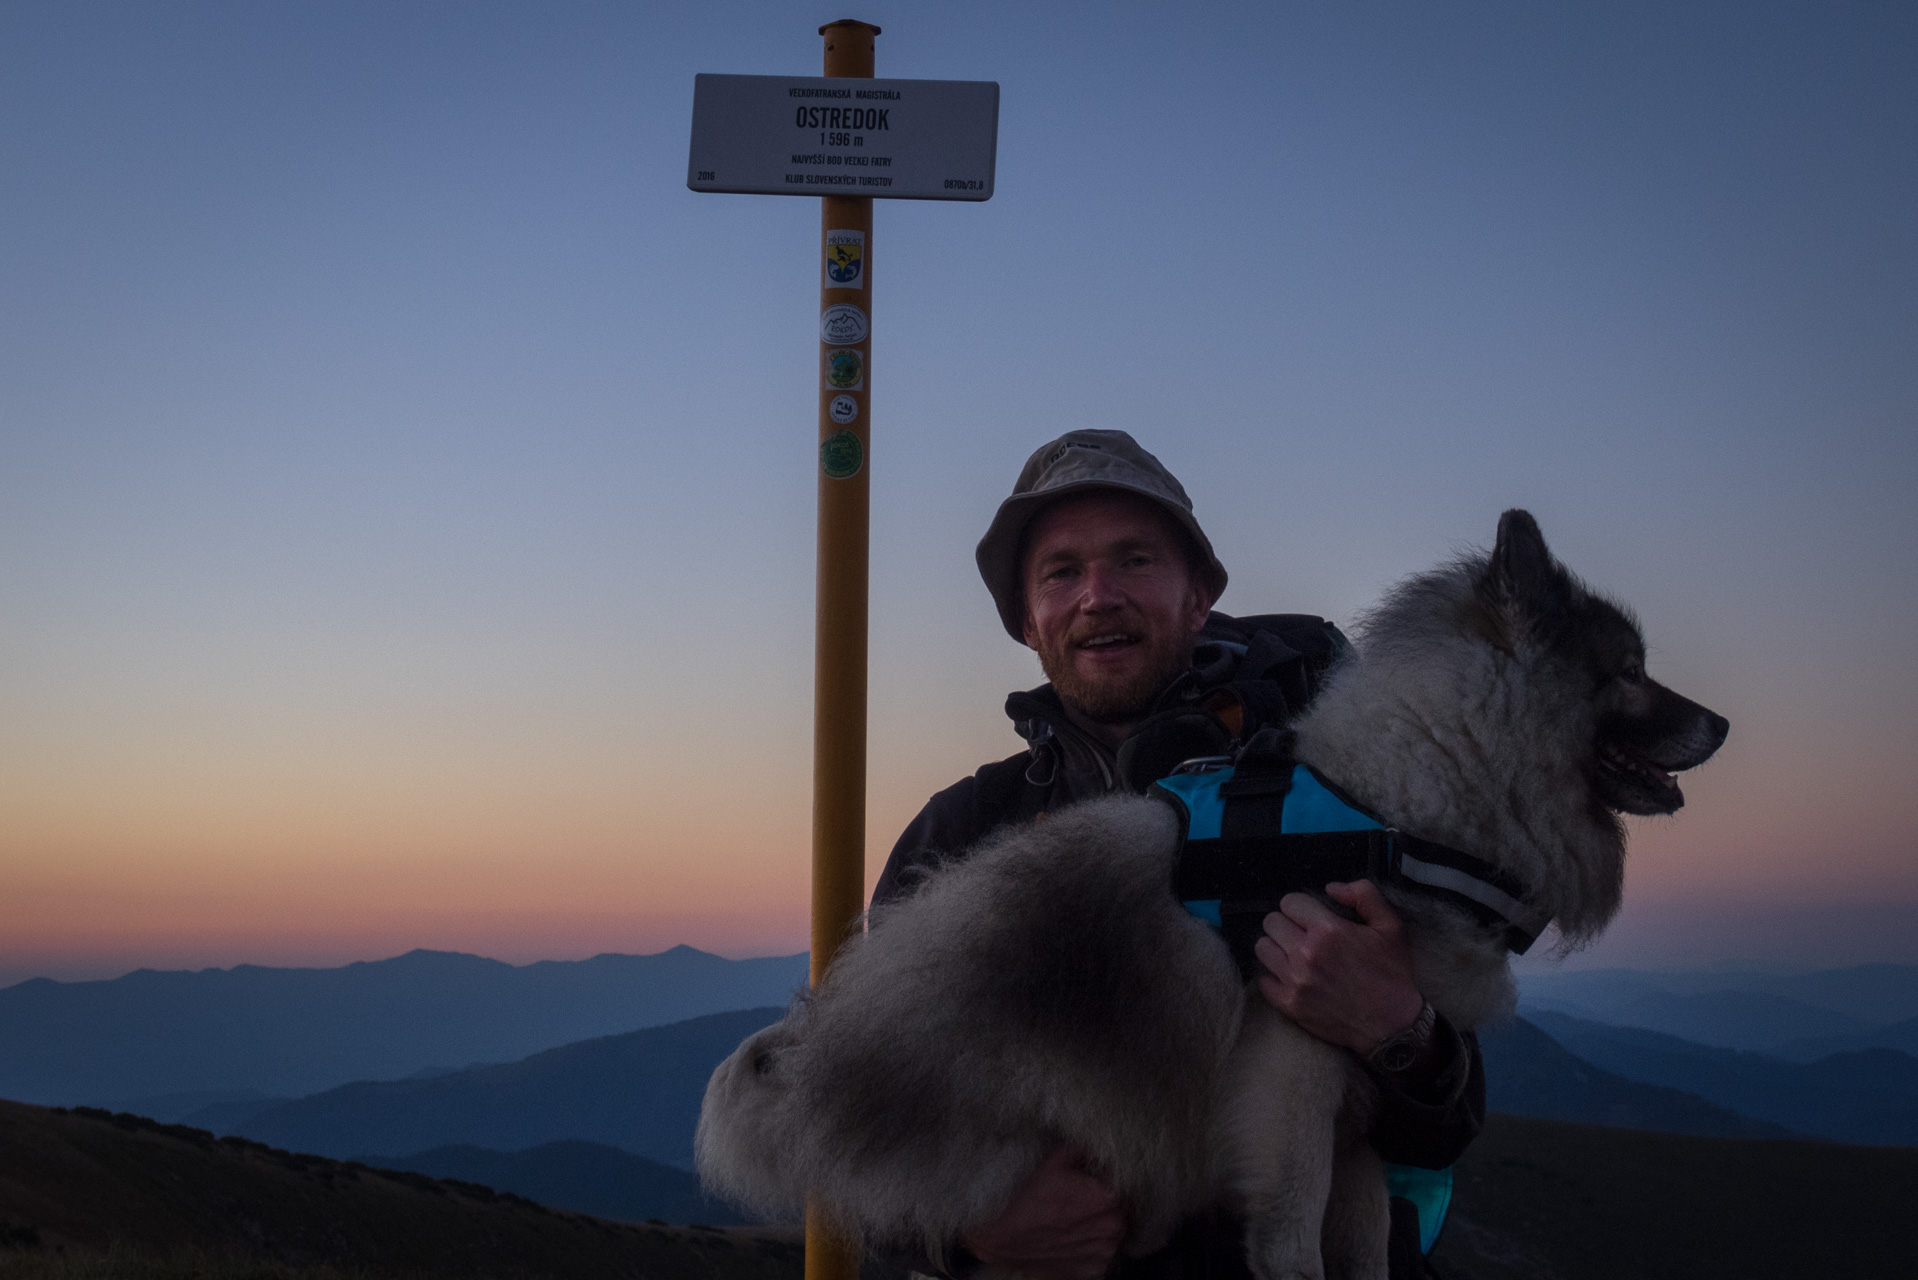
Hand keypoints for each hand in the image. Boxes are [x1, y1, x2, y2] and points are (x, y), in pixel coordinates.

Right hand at [960, 1146, 1123, 1279]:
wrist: (1008, 1240)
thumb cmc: (1031, 1201)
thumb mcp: (1052, 1164)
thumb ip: (1079, 1152)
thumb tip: (1091, 1151)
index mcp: (1106, 1198)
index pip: (1116, 1182)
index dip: (1100, 1180)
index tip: (1085, 1182)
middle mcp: (1112, 1227)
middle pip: (1117, 1209)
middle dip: (1101, 1204)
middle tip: (1078, 1203)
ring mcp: (1105, 1252)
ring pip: (1111, 1232)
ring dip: (1098, 1226)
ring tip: (1073, 1223)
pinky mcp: (1095, 1270)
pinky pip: (1101, 1254)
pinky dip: (1091, 1248)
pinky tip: (1071, 1240)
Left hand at [1253, 880, 1424, 1053]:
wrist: (1393, 1025)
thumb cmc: (1392, 974)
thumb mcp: (1390, 926)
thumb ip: (1363, 895)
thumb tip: (1331, 887)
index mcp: (1329, 930)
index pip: (1289, 902)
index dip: (1300, 907)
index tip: (1310, 917)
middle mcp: (1307, 954)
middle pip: (1271, 922)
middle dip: (1286, 924)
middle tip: (1301, 935)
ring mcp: (1295, 981)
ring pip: (1262, 948)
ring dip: (1276, 948)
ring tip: (1293, 954)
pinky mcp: (1290, 1005)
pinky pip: (1263, 980)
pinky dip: (1273, 976)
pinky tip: (1291, 977)